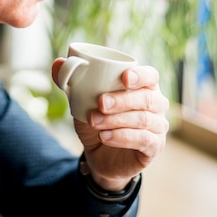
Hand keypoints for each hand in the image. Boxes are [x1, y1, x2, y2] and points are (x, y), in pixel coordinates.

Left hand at [52, 60, 168, 191]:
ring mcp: (158, 126)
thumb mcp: (82, 101)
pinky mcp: (154, 147)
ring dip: (117, 119)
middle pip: (147, 98)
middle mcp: (156, 104)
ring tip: (95, 122)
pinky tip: (105, 136)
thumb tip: (58, 63)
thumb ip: (71, 81)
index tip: (123, 77)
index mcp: (143, 86)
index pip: (151, 76)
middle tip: (100, 103)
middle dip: (122, 100)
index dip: (140, 75)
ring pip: (144, 119)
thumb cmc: (96, 119)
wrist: (98, 153)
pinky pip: (144, 140)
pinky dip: (123, 137)